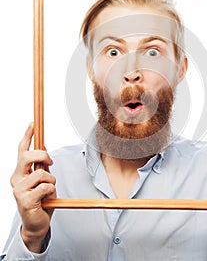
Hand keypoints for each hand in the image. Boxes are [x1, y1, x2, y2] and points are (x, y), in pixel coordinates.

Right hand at [10, 123, 55, 252]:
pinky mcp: (25, 200)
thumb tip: (44, 148)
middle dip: (43, 155)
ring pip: (41, 173)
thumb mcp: (42, 180)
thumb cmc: (40, 200)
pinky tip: (46, 199)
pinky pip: (46, 187)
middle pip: (28, 156)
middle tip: (50, 162)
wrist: (37, 223)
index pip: (22, 150)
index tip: (33, 123)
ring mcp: (19, 190)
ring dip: (51, 180)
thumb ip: (40, 166)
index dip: (27, 135)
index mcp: (20, 172)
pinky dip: (51, 191)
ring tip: (48, 191)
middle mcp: (16, 179)